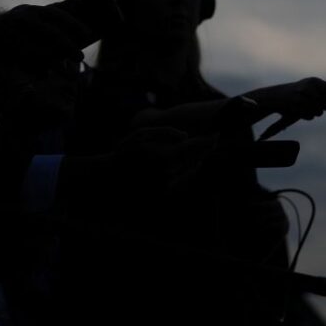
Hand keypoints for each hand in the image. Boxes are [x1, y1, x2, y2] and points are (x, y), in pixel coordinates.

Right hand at [0, 4, 87, 74]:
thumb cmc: (19, 24)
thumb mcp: (35, 16)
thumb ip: (55, 11)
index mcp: (34, 10)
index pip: (57, 14)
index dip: (73, 24)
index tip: (88, 34)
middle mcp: (23, 18)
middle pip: (51, 33)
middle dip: (68, 46)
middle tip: (80, 57)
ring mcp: (12, 32)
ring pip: (38, 49)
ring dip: (55, 63)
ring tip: (69, 73)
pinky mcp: (5, 47)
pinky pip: (25, 60)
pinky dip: (36, 68)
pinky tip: (45, 75)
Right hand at [59, 128, 214, 211]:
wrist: (108, 177)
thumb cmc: (124, 152)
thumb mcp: (142, 134)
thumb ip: (166, 132)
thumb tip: (186, 137)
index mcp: (164, 157)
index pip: (194, 148)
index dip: (207, 140)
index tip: (217, 134)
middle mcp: (168, 173)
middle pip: (196, 159)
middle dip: (206, 149)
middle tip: (214, 139)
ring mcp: (167, 185)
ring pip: (191, 170)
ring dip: (199, 159)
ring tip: (204, 149)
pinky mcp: (164, 193)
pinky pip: (183, 180)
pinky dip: (190, 170)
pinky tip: (192, 162)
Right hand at [246, 78, 325, 120]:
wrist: (274, 96)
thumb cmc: (295, 92)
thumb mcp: (309, 85)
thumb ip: (323, 85)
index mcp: (314, 81)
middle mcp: (309, 86)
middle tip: (322, 107)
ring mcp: (302, 95)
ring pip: (319, 111)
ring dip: (316, 112)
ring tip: (309, 109)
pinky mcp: (296, 104)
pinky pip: (309, 115)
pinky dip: (308, 116)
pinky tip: (302, 112)